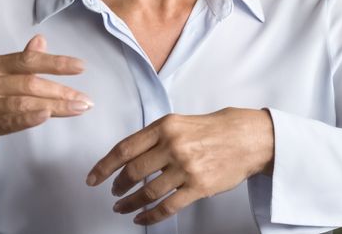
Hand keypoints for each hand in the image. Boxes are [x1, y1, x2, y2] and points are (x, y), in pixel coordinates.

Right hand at [0, 35, 90, 193]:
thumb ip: (19, 64)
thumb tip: (41, 40)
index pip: (27, 60)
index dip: (55, 63)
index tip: (81, 67)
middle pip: (29, 82)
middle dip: (61, 90)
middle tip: (86, 100)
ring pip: (24, 102)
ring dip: (56, 105)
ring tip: (79, 109)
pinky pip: (9, 121)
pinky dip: (29, 118)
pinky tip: (48, 115)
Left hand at [86, 108, 274, 225]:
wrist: (248, 138)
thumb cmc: (215, 129)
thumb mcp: (180, 122)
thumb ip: (155, 137)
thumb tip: (129, 156)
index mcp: (165, 126)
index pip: (125, 148)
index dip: (104, 166)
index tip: (93, 178)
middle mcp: (173, 145)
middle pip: (133, 172)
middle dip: (118, 186)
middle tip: (113, 193)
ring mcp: (186, 168)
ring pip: (148, 192)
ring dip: (131, 203)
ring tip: (123, 208)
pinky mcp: (198, 187)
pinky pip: (167, 206)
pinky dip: (150, 216)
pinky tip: (142, 218)